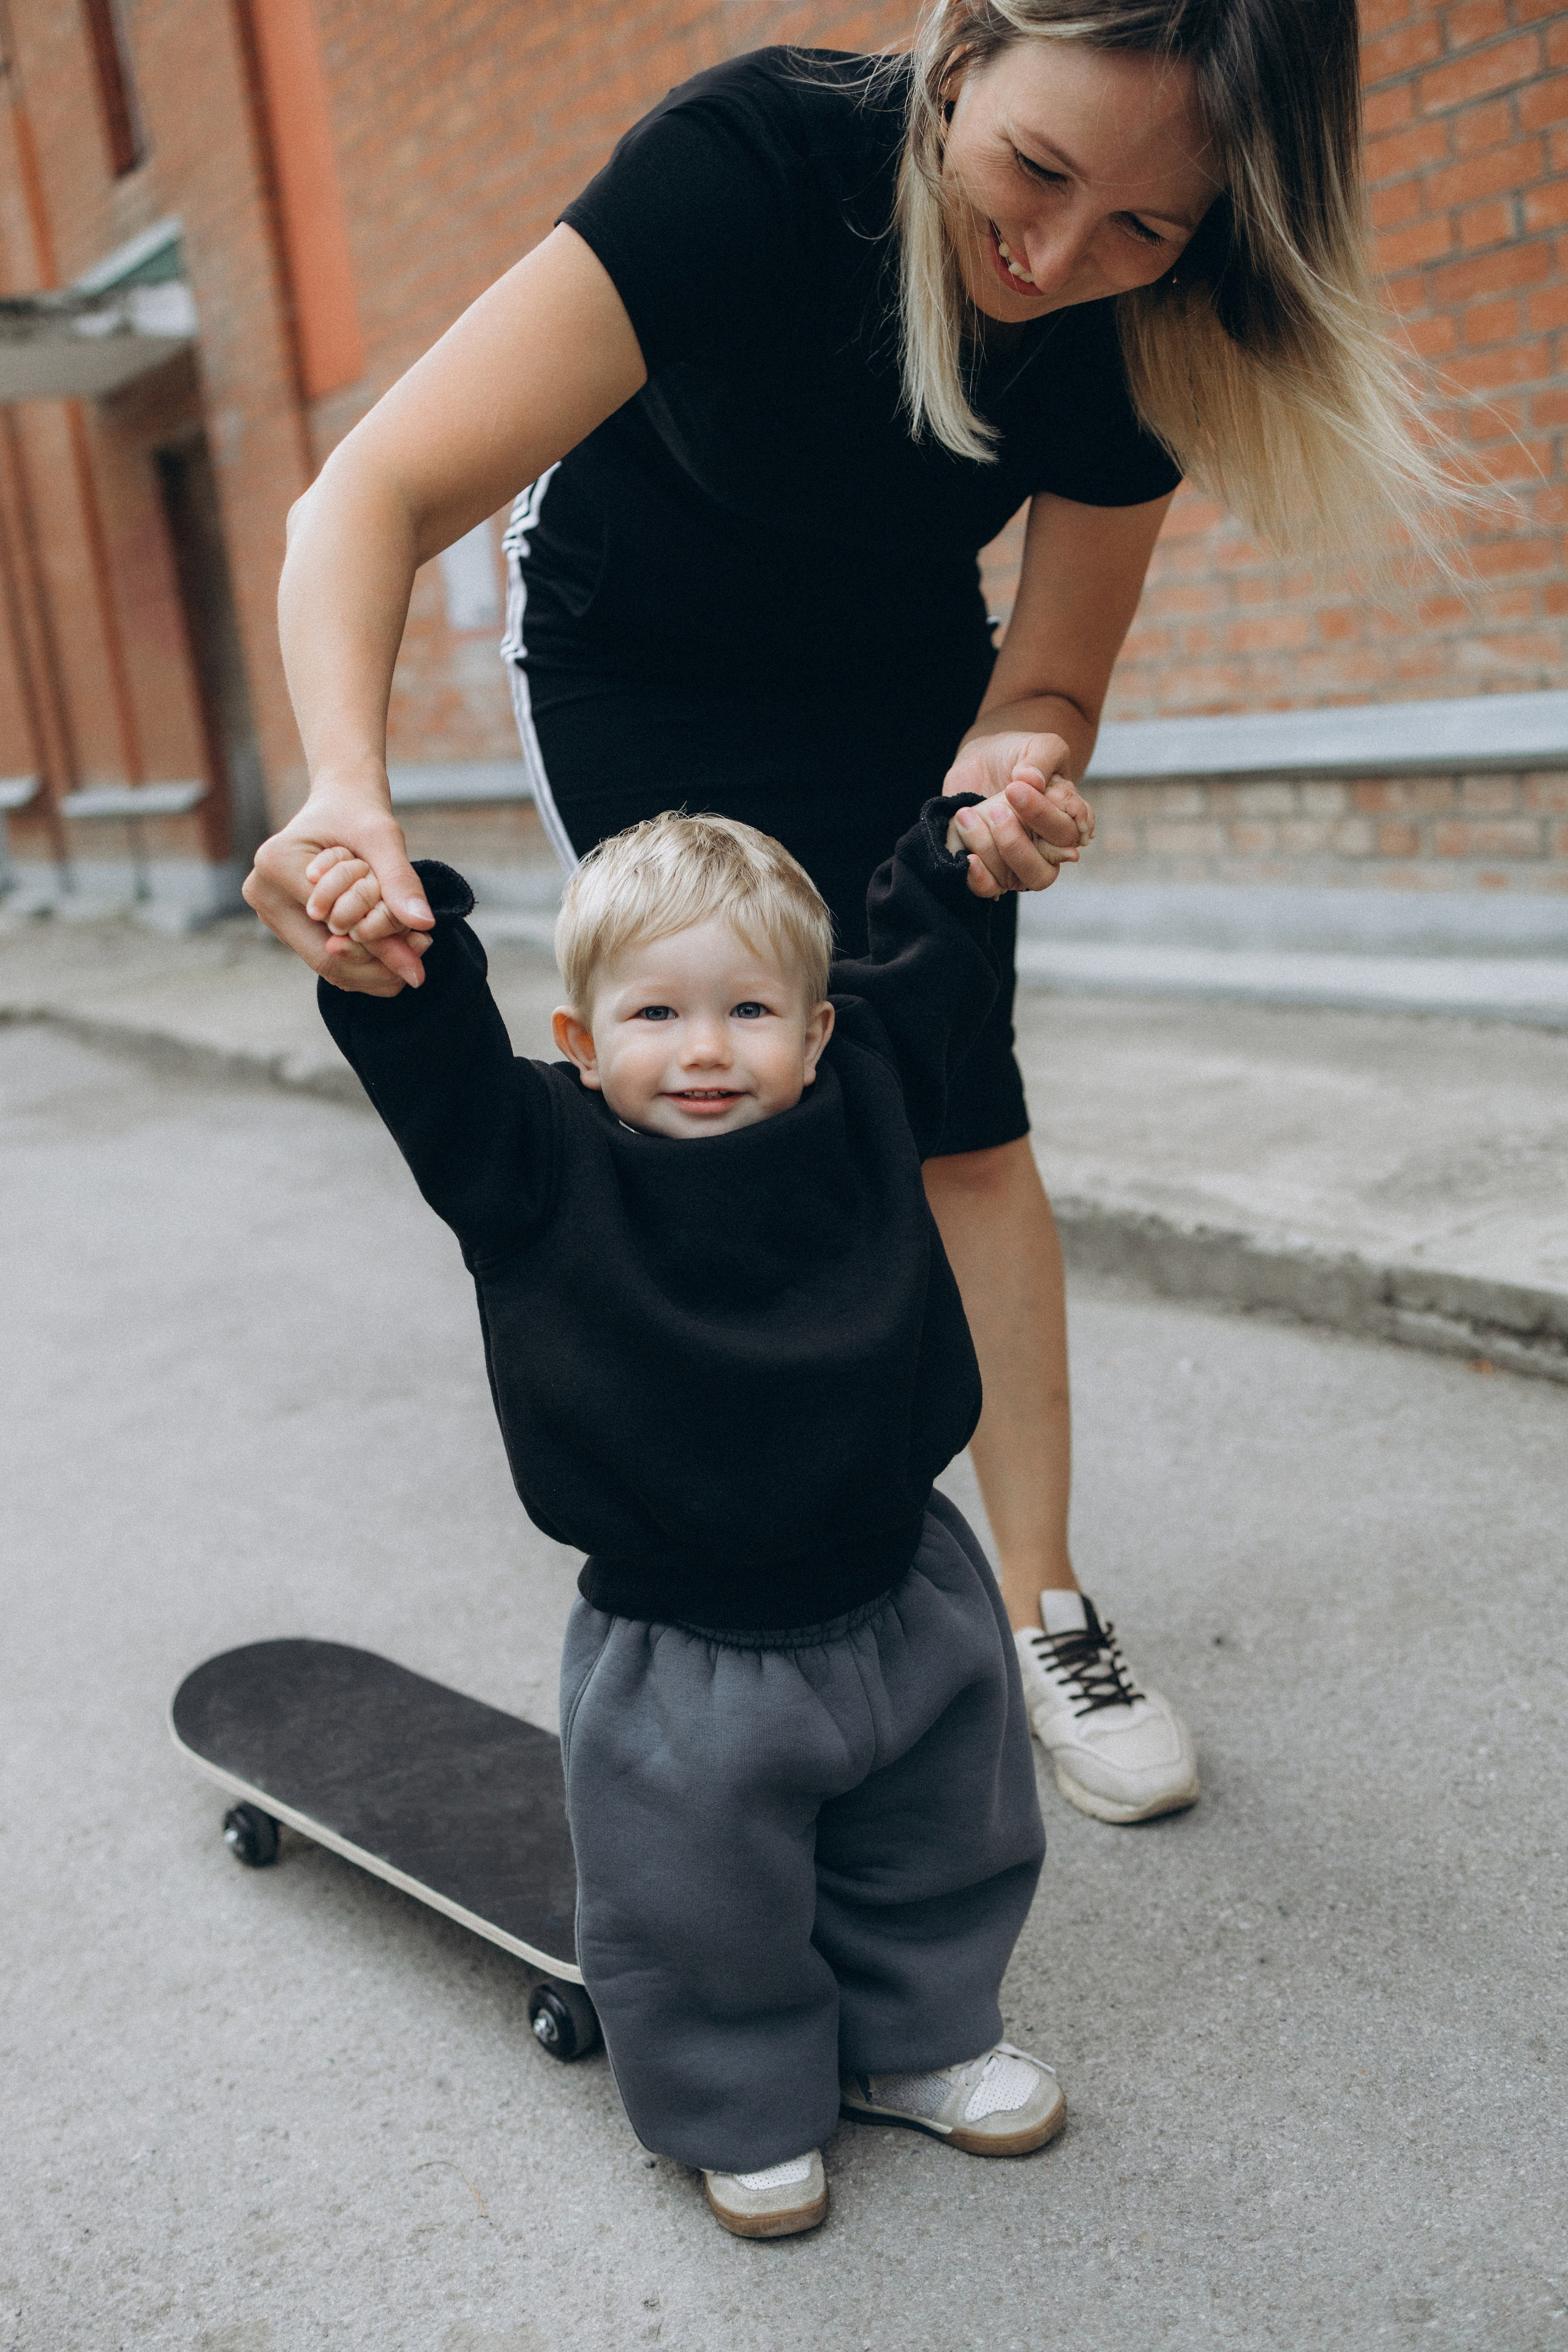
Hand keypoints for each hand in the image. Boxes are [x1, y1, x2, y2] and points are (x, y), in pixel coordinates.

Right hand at [242, 784, 433, 995]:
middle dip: (377, 962)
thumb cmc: (359, 812)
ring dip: (373, 965)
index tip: (422, 951)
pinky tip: (395, 948)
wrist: (340, 803)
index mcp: (276, 866)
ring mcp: (271, 914)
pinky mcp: (287, 926)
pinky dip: (363, 960)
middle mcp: (263, 895)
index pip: (332, 926)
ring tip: (414, 948)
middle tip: (421, 953)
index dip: (379, 946)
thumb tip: (424, 923)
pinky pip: (327, 957)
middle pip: (325, 957)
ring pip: (328, 964)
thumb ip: (400, 880)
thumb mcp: (383, 838)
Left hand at [942, 730, 1093, 897]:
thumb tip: (1032, 781)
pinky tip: (967, 858)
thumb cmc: (1017, 755)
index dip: (1044, 817)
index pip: (1067, 834)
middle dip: (1016, 842)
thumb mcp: (1038, 746)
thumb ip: (1042, 759)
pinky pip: (989, 889)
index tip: (1016, 788)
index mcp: (1066, 822)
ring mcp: (1016, 863)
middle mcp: (1045, 850)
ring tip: (966, 814)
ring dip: (988, 848)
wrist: (982, 761)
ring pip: (1014, 879)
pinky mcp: (988, 868)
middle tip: (996, 809)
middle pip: (1044, 872)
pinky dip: (979, 878)